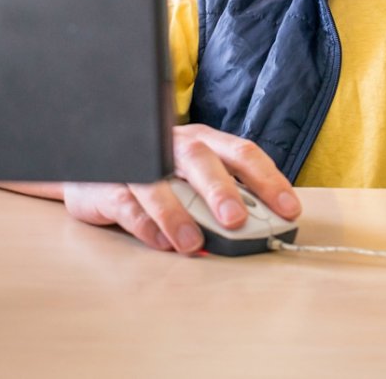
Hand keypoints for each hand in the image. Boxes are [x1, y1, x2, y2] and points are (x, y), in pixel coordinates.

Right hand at [62, 124, 300, 253]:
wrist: (96, 169)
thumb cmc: (160, 176)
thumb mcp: (196, 180)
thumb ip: (226, 196)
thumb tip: (262, 227)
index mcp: (203, 141)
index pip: (241, 153)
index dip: (268, 179)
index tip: (289, 209)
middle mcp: (172, 145)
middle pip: (198, 158)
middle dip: (220, 189)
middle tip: (236, 221)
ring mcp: (137, 163)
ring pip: (157, 182)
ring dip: (178, 214)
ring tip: (195, 244)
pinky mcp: (107, 185)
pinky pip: (127, 204)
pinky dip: (146, 225)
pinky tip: (162, 243)